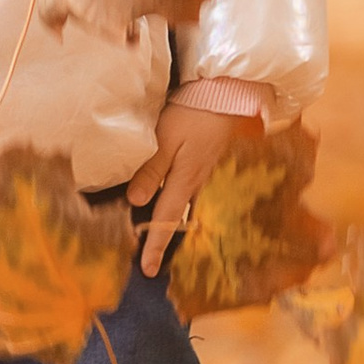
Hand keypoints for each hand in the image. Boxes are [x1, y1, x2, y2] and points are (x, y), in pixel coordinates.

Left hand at [127, 97, 260, 278]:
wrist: (228, 94)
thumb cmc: (194, 112)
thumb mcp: (167, 138)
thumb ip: (151, 168)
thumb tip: (135, 200)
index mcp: (184, 180)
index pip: (166, 219)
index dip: (154, 245)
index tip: (146, 270)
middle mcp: (195, 182)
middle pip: (175, 218)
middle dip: (161, 240)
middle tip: (147, 261)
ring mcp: (201, 173)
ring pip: (182, 205)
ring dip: (167, 222)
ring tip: (152, 237)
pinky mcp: (203, 161)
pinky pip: (186, 190)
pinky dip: (174, 202)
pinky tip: (165, 200)